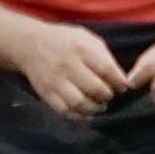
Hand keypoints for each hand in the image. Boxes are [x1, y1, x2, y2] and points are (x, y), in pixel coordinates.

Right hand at [15, 22, 133, 119]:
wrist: (31, 45)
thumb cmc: (65, 40)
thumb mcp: (86, 37)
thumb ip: (103, 54)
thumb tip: (119, 76)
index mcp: (81, 48)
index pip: (107, 69)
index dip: (119, 81)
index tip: (123, 86)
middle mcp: (68, 65)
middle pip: (95, 88)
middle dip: (107, 95)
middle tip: (110, 95)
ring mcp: (56, 81)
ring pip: (80, 103)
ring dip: (94, 108)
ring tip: (99, 105)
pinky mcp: (46, 93)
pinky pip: (64, 110)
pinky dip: (78, 115)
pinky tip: (85, 112)